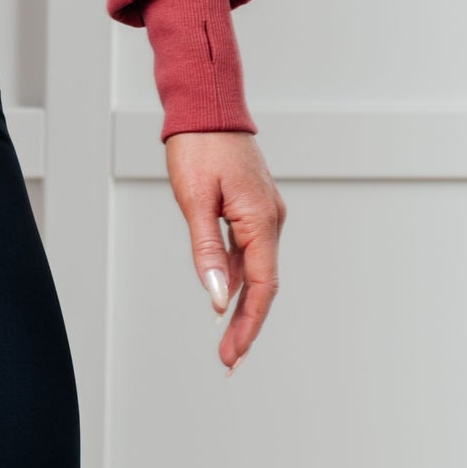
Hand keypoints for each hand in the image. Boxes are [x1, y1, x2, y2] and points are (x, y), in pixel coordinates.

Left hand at [164, 129, 284, 371]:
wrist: (207, 105)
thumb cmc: (198, 147)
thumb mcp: (195, 201)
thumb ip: (208, 252)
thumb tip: (219, 298)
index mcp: (261, 220)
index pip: (262, 287)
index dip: (248, 325)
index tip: (233, 355)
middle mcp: (270, 219)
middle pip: (263, 285)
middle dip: (246, 326)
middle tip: (228, 361)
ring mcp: (264, 213)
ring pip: (257, 270)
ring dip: (243, 305)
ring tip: (226, 341)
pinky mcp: (253, 208)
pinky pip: (250, 251)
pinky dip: (240, 278)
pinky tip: (226, 298)